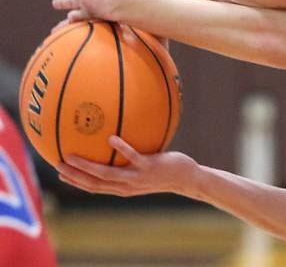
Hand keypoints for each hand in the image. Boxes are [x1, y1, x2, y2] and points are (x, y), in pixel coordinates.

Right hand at [57, 136, 196, 197]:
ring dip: (88, 165)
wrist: (187, 179)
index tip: (60, 173)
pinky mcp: (150, 167)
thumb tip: (119, 143)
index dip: (76, 182)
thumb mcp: (144, 168)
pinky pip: (132, 157)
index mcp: (123, 188)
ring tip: (72, 154)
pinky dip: (121, 149)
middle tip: (57, 164)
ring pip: (107, 174)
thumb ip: (130, 161)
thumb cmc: (165, 171)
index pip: (94, 187)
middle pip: (94, 183)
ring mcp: (137, 178)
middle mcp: (127, 186)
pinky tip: (111, 138)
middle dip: (74, 176)